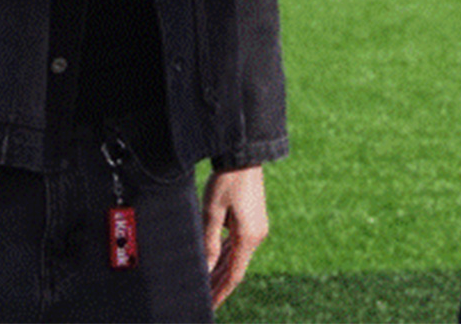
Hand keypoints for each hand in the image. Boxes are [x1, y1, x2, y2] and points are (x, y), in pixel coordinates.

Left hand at [202, 165, 267, 307]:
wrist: (244, 155)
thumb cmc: (227, 180)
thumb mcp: (212, 212)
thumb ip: (209, 242)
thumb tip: (206, 269)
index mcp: (249, 237)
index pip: (233, 275)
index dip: (221, 292)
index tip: (210, 306)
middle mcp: (256, 235)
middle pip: (235, 268)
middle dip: (219, 285)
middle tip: (204, 299)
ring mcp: (256, 228)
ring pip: (236, 257)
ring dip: (221, 271)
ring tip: (206, 285)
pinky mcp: (252, 220)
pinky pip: (237, 244)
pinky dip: (226, 256)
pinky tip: (215, 263)